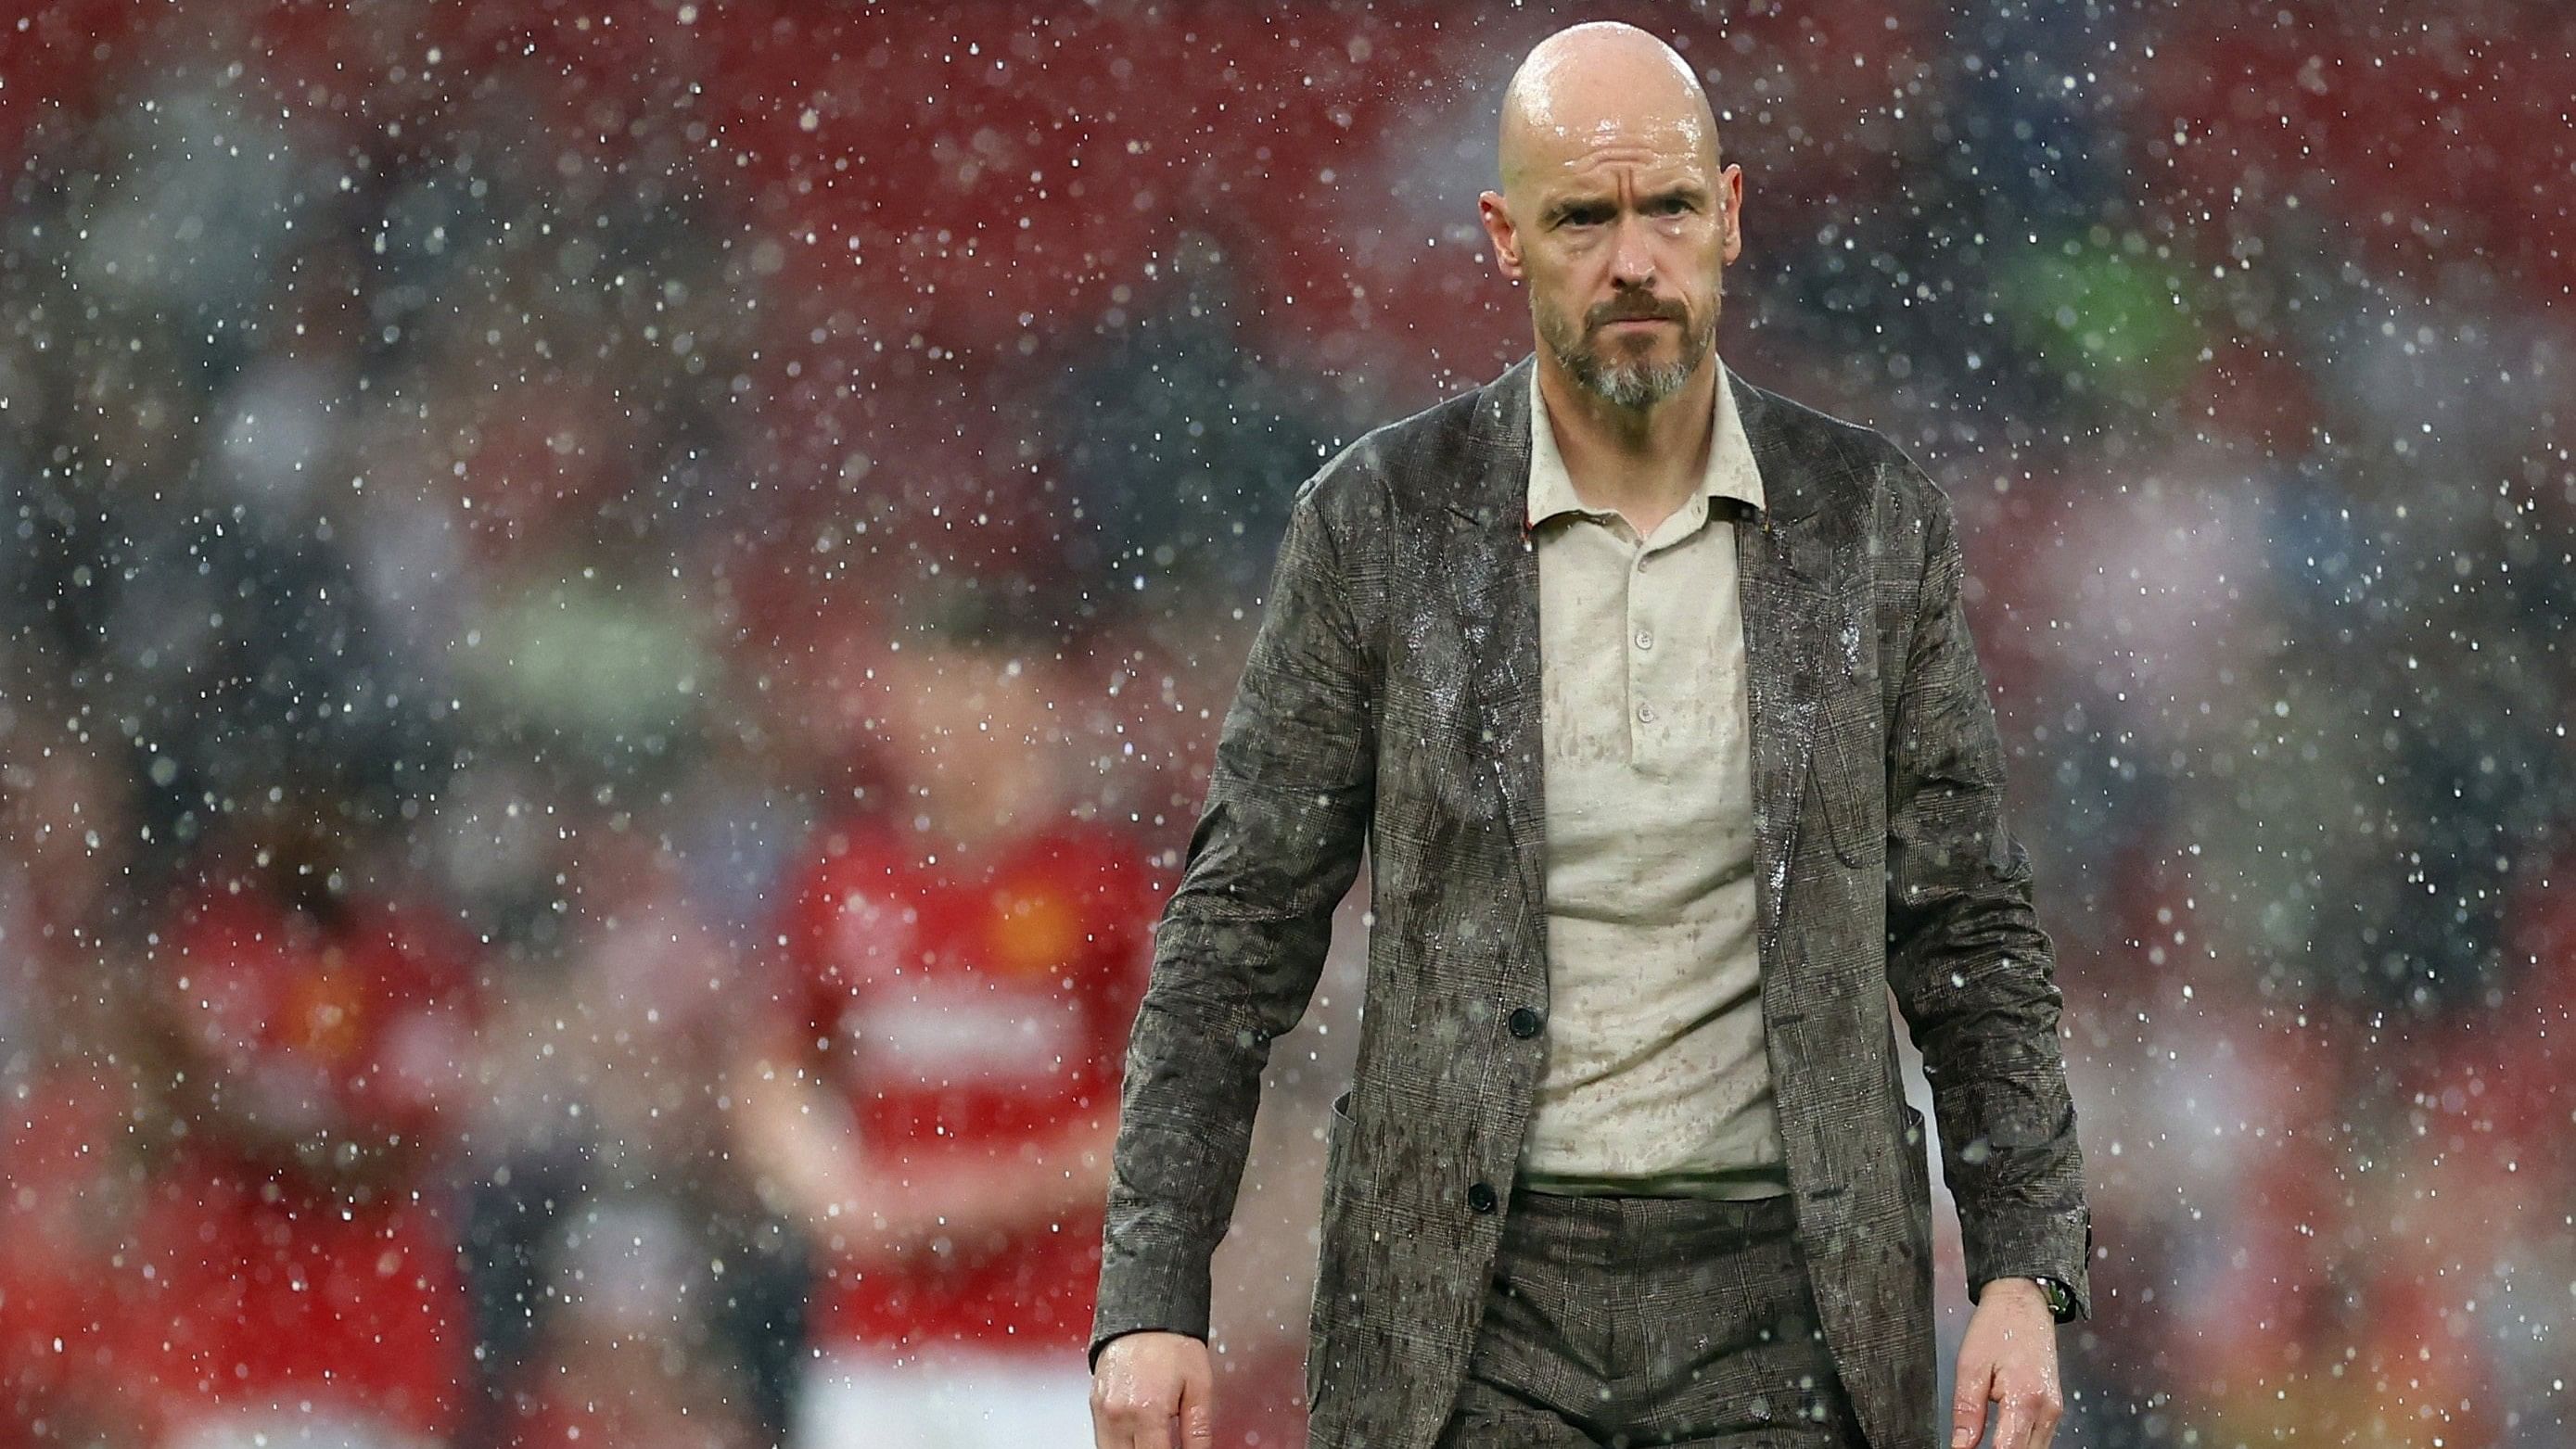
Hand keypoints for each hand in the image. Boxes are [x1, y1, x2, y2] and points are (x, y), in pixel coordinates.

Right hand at [1091, 1331, 1214, 1448]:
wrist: (1145, 1314)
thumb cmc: (1173, 1344)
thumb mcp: (1200, 1387)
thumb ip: (1198, 1430)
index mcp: (1147, 1410)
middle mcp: (1119, 1414)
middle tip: (1163, 1445)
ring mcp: (1102, 1410)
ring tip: (1152, 1442)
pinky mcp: (1094, 1404)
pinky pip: (1102, 1438)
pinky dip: (1118, 1444)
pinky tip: (1137, 1438)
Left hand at [1951, 1278, 2061, 1447]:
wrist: (2022, 1302)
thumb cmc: (1997, 1326)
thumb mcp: (1970, 1367)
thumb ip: (1967, 1411)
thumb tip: (1960, 1445)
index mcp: (2025, 1399)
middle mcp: (2046, 1409)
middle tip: (1971, 1446)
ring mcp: (2054, 1408)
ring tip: (1985, 1442)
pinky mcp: (2054, 1406)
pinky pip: (2040, 1438)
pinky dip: (2021, 1443)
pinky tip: (2002, 1438)